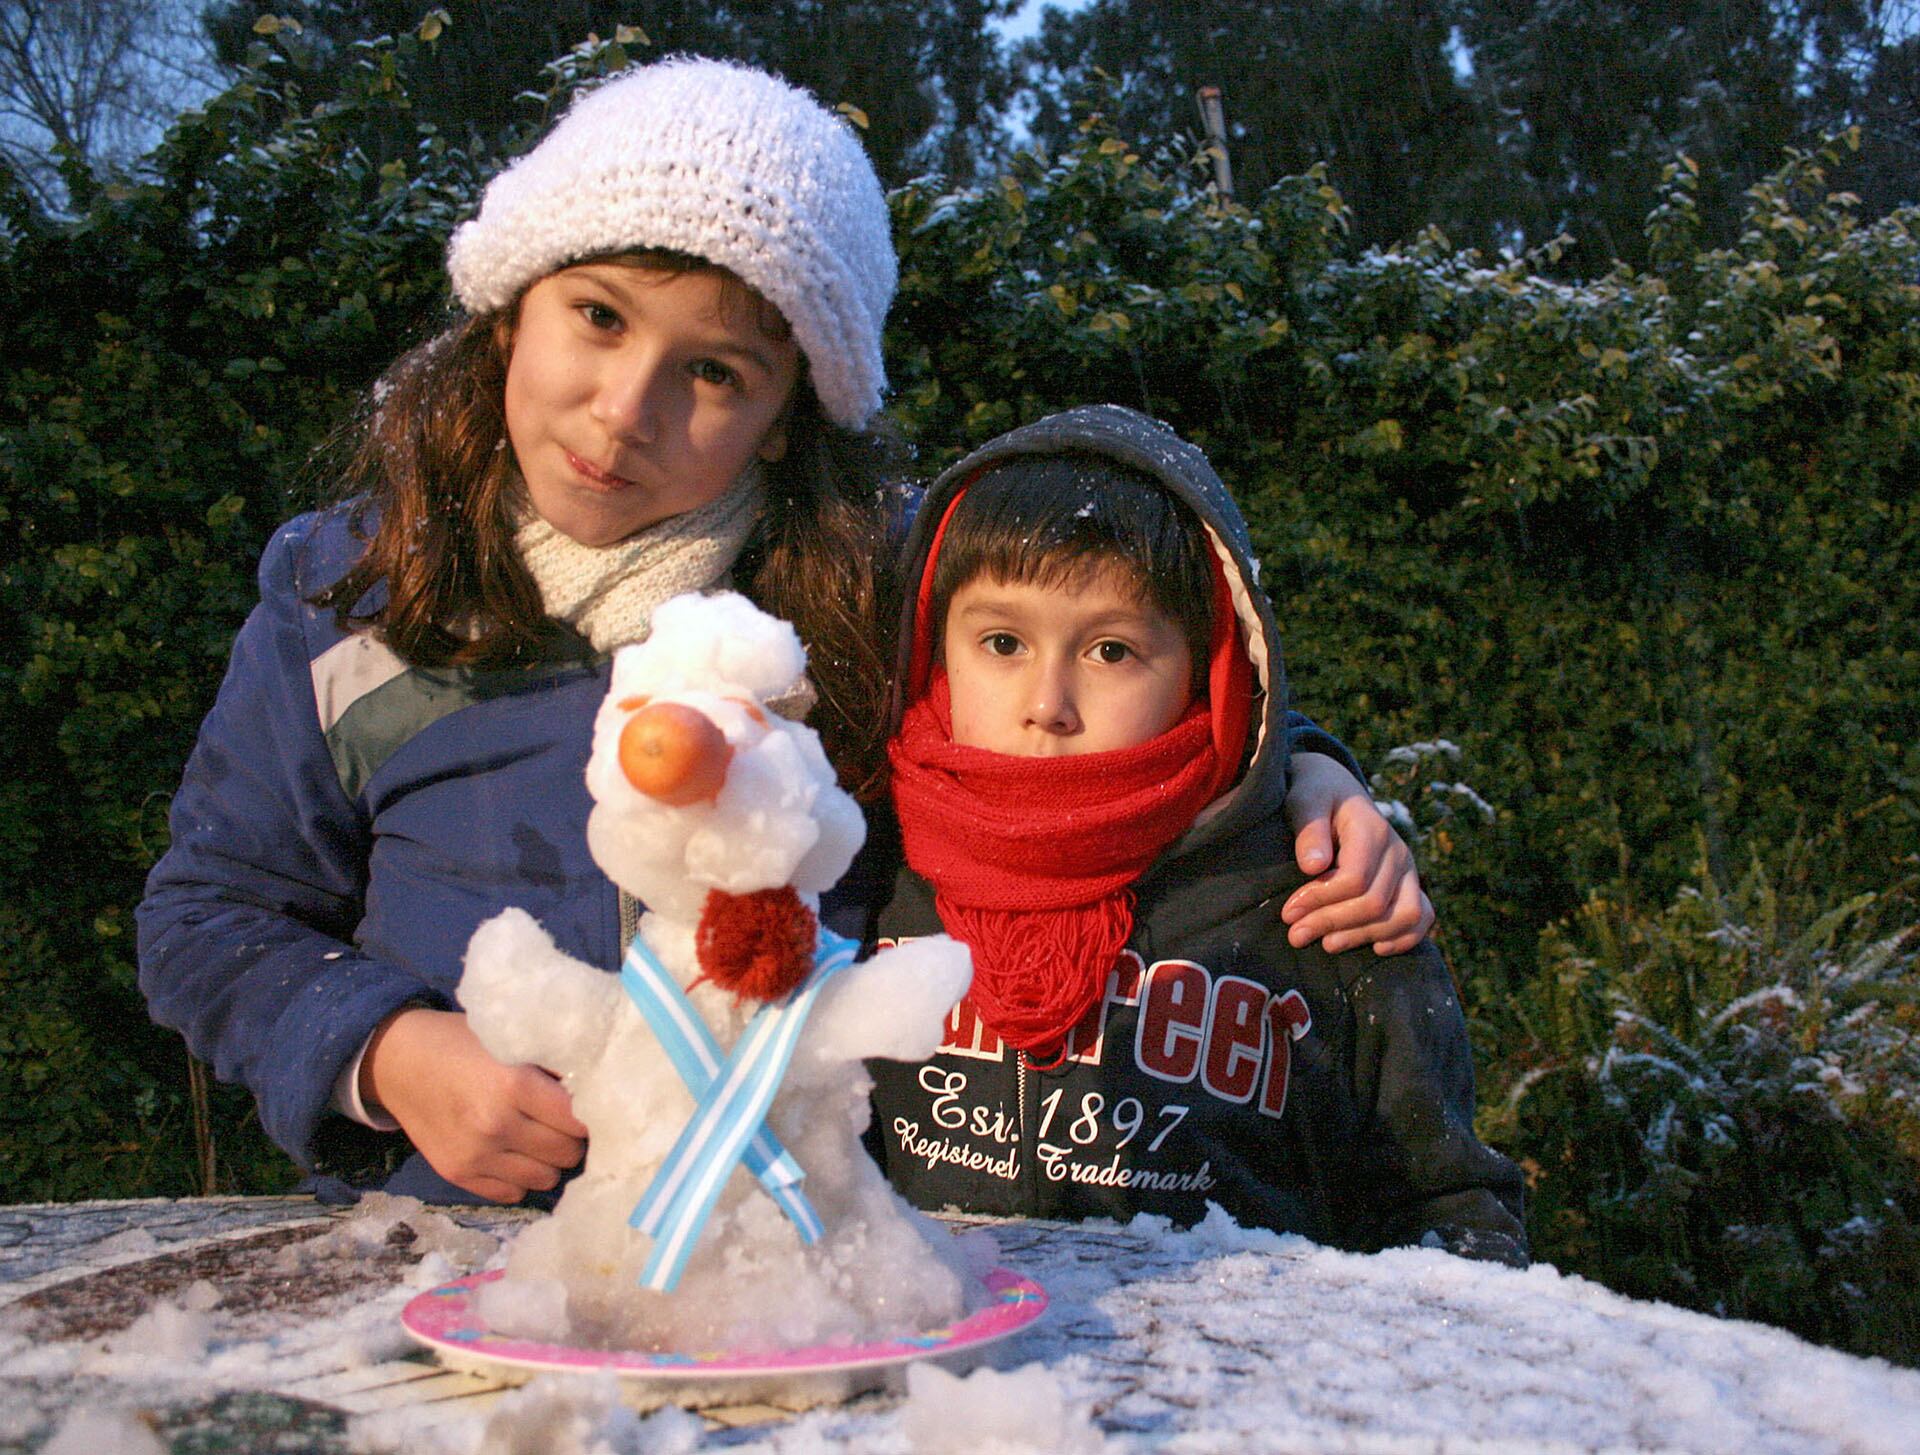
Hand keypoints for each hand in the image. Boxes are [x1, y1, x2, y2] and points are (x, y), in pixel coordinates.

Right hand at [361, 1007, 587, 1202]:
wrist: (398, 1061)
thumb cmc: (462, 1042)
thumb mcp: (509, 1038)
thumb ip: (550, 1062)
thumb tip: (602, 1083)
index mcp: (514, 1085)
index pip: (578, 1119)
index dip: (590, 1112)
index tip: (592, 1104)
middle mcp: (495, 1126)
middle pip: (567, 1153)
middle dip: (573, 1138)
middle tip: (566, 1122)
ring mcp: (475, 1156)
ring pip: (545, 1179)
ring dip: (550, 1160)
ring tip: (542, 1137)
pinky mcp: (458, 1176)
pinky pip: (513, 1193)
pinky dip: (521, 1177)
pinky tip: (515, 1152)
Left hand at [1281, 751, 1434, 955]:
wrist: (1336, 792)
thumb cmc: (1315, 796)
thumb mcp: (1304, 801)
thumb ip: (1309, 829)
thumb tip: (1313, 865)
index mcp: (1372, 828)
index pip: (1354, 879)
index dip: (1320, 901)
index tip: (1288, 912)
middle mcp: (1397, 850)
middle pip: (1374, 903)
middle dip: (1331, 923)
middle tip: (1296, 935)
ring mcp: (1409, 869)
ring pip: (1402, 917)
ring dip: (1363, 936)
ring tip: (1327, 944)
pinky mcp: (1411, 884)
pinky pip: (1423, 918)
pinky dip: (1404, 938)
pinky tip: (1374, 948)